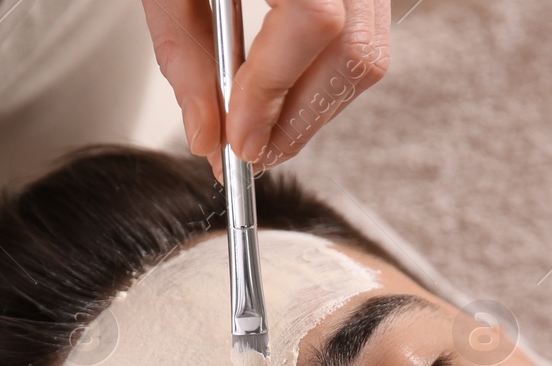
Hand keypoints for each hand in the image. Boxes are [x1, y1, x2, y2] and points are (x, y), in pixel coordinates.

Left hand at [141, 0, 390, 179]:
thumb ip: (184, 54)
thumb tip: (207, 138)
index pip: (312, 22)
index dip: (275, 92)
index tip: (238, 142)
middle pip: (355, 51)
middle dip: (300, 120)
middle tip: (251, 156)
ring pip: (367, 54)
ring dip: (313, 108)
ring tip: (261, 132)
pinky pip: (364, 40)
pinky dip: (322, 79)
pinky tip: (282, 94)